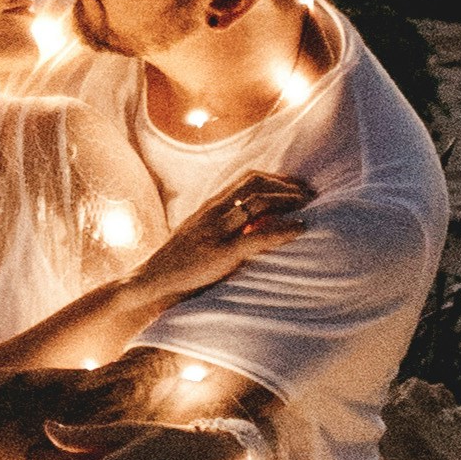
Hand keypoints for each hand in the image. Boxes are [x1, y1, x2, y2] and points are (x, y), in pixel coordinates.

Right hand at [122, 167, 309, 317]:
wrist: (151, 282)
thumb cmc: (178, 263)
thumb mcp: (199, 236)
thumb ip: (222, 226)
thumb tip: (252, 224)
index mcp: (209, 206)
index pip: (245, 178)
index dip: (275, 178)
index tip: (295, 186)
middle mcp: (212, 211)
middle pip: (253, 182)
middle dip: (285, 185)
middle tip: (309, 195)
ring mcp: (214, 231)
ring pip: (256, 202)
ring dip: (288, 200)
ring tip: (308, 207)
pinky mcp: (219, 253)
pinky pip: (256, 236)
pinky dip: (283, 230)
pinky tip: (300, 230)